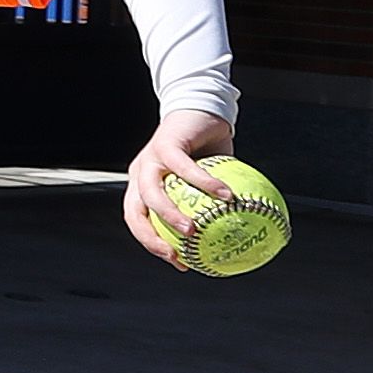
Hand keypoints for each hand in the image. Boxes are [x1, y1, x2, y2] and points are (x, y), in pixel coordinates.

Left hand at [121, 109, 233, 261]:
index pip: (139, 221)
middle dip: (151, 237)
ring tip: (193, 229)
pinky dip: (204, 183)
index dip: (154, 244)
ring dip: (170, 214)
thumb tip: (237, 236)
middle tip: (178, 255)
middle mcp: (141, 173)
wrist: (201, 109)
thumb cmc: (206, 149)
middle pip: (134, 212)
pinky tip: (226, 195)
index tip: (181, 264)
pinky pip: (184, 167)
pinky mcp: (165, 143)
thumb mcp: (208, 182)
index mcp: (144, 186)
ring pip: (151, 192)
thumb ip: (213, 206)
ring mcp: (150, 158)